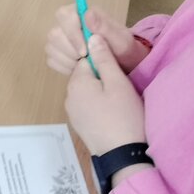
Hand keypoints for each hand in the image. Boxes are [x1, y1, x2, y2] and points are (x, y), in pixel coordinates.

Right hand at [45, 4, 147, 74]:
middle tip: (87, 60)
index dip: (72, 35)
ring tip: (86, 64)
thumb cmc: (123, 49)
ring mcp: (60, 38)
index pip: (64, 15)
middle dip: (70, 51)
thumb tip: (88, 13)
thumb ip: (105, 27)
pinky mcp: (57, 52)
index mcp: (82, 12)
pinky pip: (52, 60)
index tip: (84, 52)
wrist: (122, 64)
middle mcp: (68, 23)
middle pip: (55, 34)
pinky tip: (79, 68)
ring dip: (68, 60)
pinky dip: (65, 68)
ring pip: (51, 48)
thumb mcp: (121, 40)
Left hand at [65, 35, 146, 154]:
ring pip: (87, 91)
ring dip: (101, 91)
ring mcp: (73, 113)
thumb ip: (104, 58)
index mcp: (76, 83)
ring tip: (119, 102)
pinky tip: (113, 113)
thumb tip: (92, 36)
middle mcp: (69, 96)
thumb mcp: (118, 83)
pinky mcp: (80, 125)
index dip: (103, 61)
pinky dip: (99, 105)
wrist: (123, 156)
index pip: (86, 58)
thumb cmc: (124, 116)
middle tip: (122, 88)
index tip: (118, 71)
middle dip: (102, 76)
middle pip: (85, 75)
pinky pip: (88, 106)